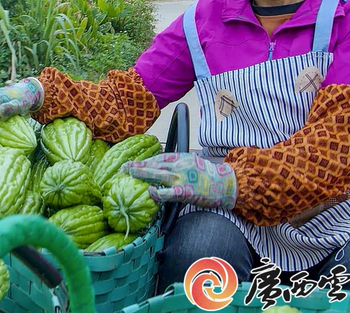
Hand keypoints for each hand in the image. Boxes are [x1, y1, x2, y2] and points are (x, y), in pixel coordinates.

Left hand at [122, 152, 237, 208]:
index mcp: (181, 157)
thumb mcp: (192, 162)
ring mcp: (182, 178)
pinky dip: (157, 192)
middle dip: (137, 165)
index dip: (144, 160)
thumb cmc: (208, 176)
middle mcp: (179, 165)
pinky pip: (167, 192)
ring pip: (157, 173)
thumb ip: (177, 164)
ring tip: (129, 174)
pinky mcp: (185, 191)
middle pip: (154, 163)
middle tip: (124, 167)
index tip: (132, 163)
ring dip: (141, 173)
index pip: (158, 157)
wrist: (225, 184)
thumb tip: (161, 167)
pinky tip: (149, 191)